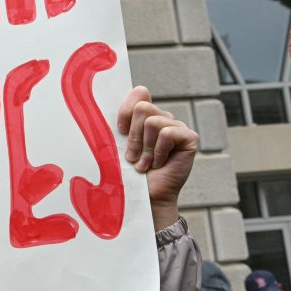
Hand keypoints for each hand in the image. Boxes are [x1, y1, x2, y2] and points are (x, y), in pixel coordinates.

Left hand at [118, 87, 199, 230]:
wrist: (143, 197)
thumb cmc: (128, 173)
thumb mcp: (117, 146)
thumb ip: (117, 125)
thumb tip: (100, 104)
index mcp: (145, 117)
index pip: (139, 93)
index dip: (126, 109)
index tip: (120, 130)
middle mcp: (163, 119)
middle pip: (143, 107)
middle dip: (133, 135)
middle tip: (132, 156)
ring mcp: (178, 127)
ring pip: (153, 121)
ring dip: (144, 147)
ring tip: (144, 163)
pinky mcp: (190, 137)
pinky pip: (168, 133)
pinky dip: (158, 151)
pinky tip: (159, 163)